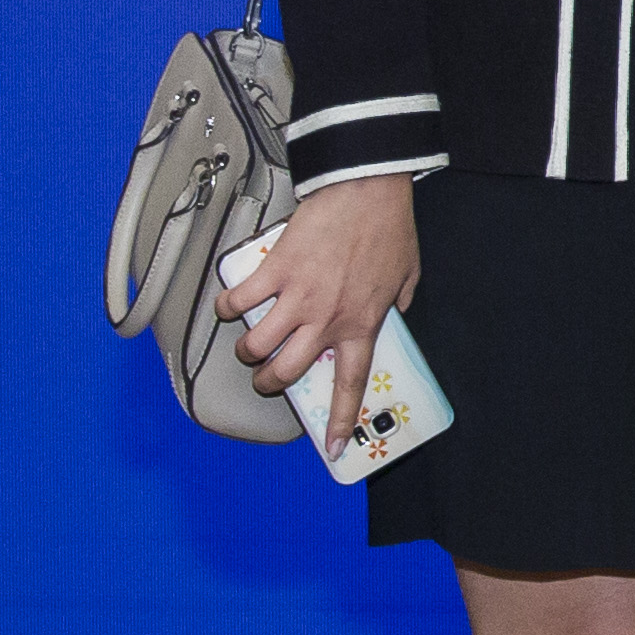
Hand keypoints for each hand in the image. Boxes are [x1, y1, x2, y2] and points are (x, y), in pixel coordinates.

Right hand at [220, 173, 417, 451]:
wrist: (366, 188)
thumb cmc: (388, 227)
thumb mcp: (407, 276)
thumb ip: (397, 302)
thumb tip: (394, 312)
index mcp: (362, 323)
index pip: (350, 383)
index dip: (340, 420)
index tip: (332, 446)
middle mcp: (326, 318)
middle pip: (286, 372)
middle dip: (269, 383)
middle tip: (266, 376)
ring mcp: (297, 296)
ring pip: (255, 346)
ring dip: (247, 350)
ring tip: (250, 341)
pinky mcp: (274, 271)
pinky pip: (238, 302)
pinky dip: (227, 307)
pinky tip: (230, 303)